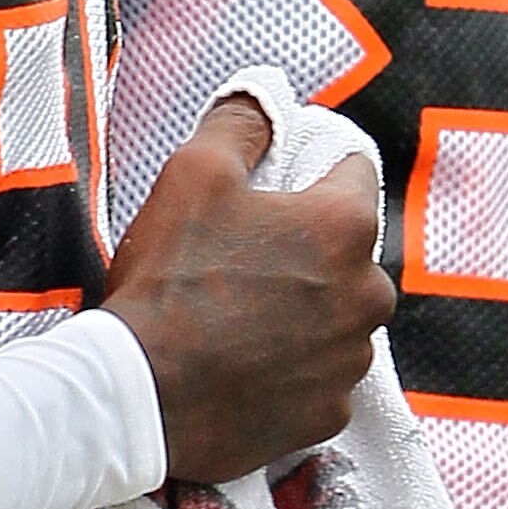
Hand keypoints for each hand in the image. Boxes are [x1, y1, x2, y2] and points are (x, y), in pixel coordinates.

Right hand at [104, 95, 395, 485]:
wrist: (140, 397)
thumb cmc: (170, 279)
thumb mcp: (193, 173)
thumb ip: (240, 123)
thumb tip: (264, 94)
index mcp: (343, 227)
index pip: (352, 171)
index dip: (311, 169)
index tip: (273, 185)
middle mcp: (367, 295)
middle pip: (349, 252)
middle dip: (307, 249)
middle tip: (242, 259)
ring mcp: (350, 362)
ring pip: (338, 317)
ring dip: (304, 312)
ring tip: (237, 317)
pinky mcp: (329, 414)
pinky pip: (320, 377)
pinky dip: (291, 369)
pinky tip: (243, 364)